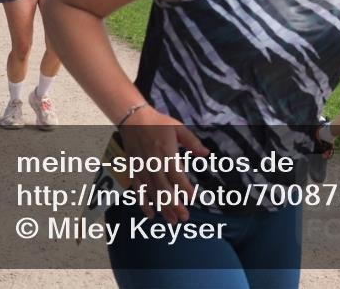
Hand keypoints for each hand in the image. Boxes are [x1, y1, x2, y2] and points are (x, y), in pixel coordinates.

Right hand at [119, 106, 209, 222]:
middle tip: (184, 218)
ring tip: (172, 220)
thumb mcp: (178, 127)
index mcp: (165, 150)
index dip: (184, 187)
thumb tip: (206, 154)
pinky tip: (150, 215)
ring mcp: (142, 168)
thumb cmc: (159, 123)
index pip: (175, 173)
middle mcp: (153, 162)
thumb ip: (192, 142)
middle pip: (164, 187)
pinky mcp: (134, 171)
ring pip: (152, 191)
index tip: (193, 198)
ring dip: (162, 207)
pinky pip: (138, 189)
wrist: (133, 119)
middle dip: (174, 204)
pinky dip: (143, 203)